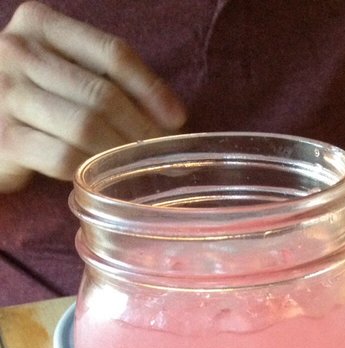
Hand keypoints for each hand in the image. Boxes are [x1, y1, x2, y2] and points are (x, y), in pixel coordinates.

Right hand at [0, 1, 186, 192]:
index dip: (151, 88)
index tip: (177, 119)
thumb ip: (103, 78)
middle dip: (142, 129)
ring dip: (121, 153)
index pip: (112, 53)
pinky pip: (63, 158)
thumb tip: (171, 117)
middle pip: (102, 93)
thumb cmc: (30, 100)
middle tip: (163, 157)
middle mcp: (18, 50)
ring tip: (139, 169)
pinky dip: (91, 170)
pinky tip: (103, 178)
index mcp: (38, 23)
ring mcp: (7, 94)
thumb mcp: (61, 71)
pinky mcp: (5, 139)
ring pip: (85, 126)